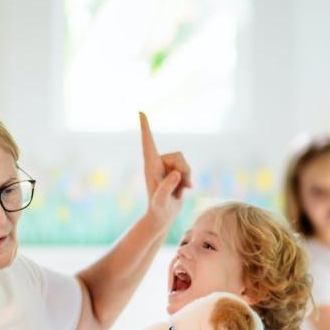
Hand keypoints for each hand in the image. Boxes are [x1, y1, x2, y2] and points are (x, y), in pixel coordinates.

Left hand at [140, 112, 190, 232]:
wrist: (162, 218)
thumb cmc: (159, 210)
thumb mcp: (161, 200)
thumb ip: (167, 186)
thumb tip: (176, 173)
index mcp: (150, 165)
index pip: (148, 143)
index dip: (145, 127)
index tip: (141, 111)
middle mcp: (158, 163)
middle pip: (178, 156)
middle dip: (184, 170)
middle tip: (181, 187)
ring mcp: (166, 168)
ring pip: (185, 163)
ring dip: (186, 178)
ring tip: (179, 190)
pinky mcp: (174, 173)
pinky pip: (188, 169)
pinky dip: (188, 181)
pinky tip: (182, 190)